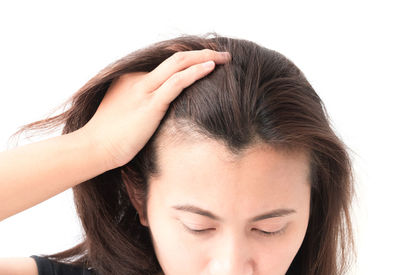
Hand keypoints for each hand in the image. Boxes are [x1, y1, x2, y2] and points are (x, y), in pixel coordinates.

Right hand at [80, 49, 230, 168]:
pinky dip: (195, 73)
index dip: (189, 62)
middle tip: (221, 54)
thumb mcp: (125, 114)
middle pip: (175, 58)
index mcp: (132, 80)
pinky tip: (210, 69)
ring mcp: (144, 90)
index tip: (206, 63)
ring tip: (224, 58)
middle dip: (202, 53)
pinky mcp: (150, 104)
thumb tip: (160, 114)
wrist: (94, 148)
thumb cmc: (110, 138)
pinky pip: (176, 82)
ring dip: (205, 58)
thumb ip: (142, 107)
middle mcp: (138, 79)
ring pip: (178, 64)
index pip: (166, 65)